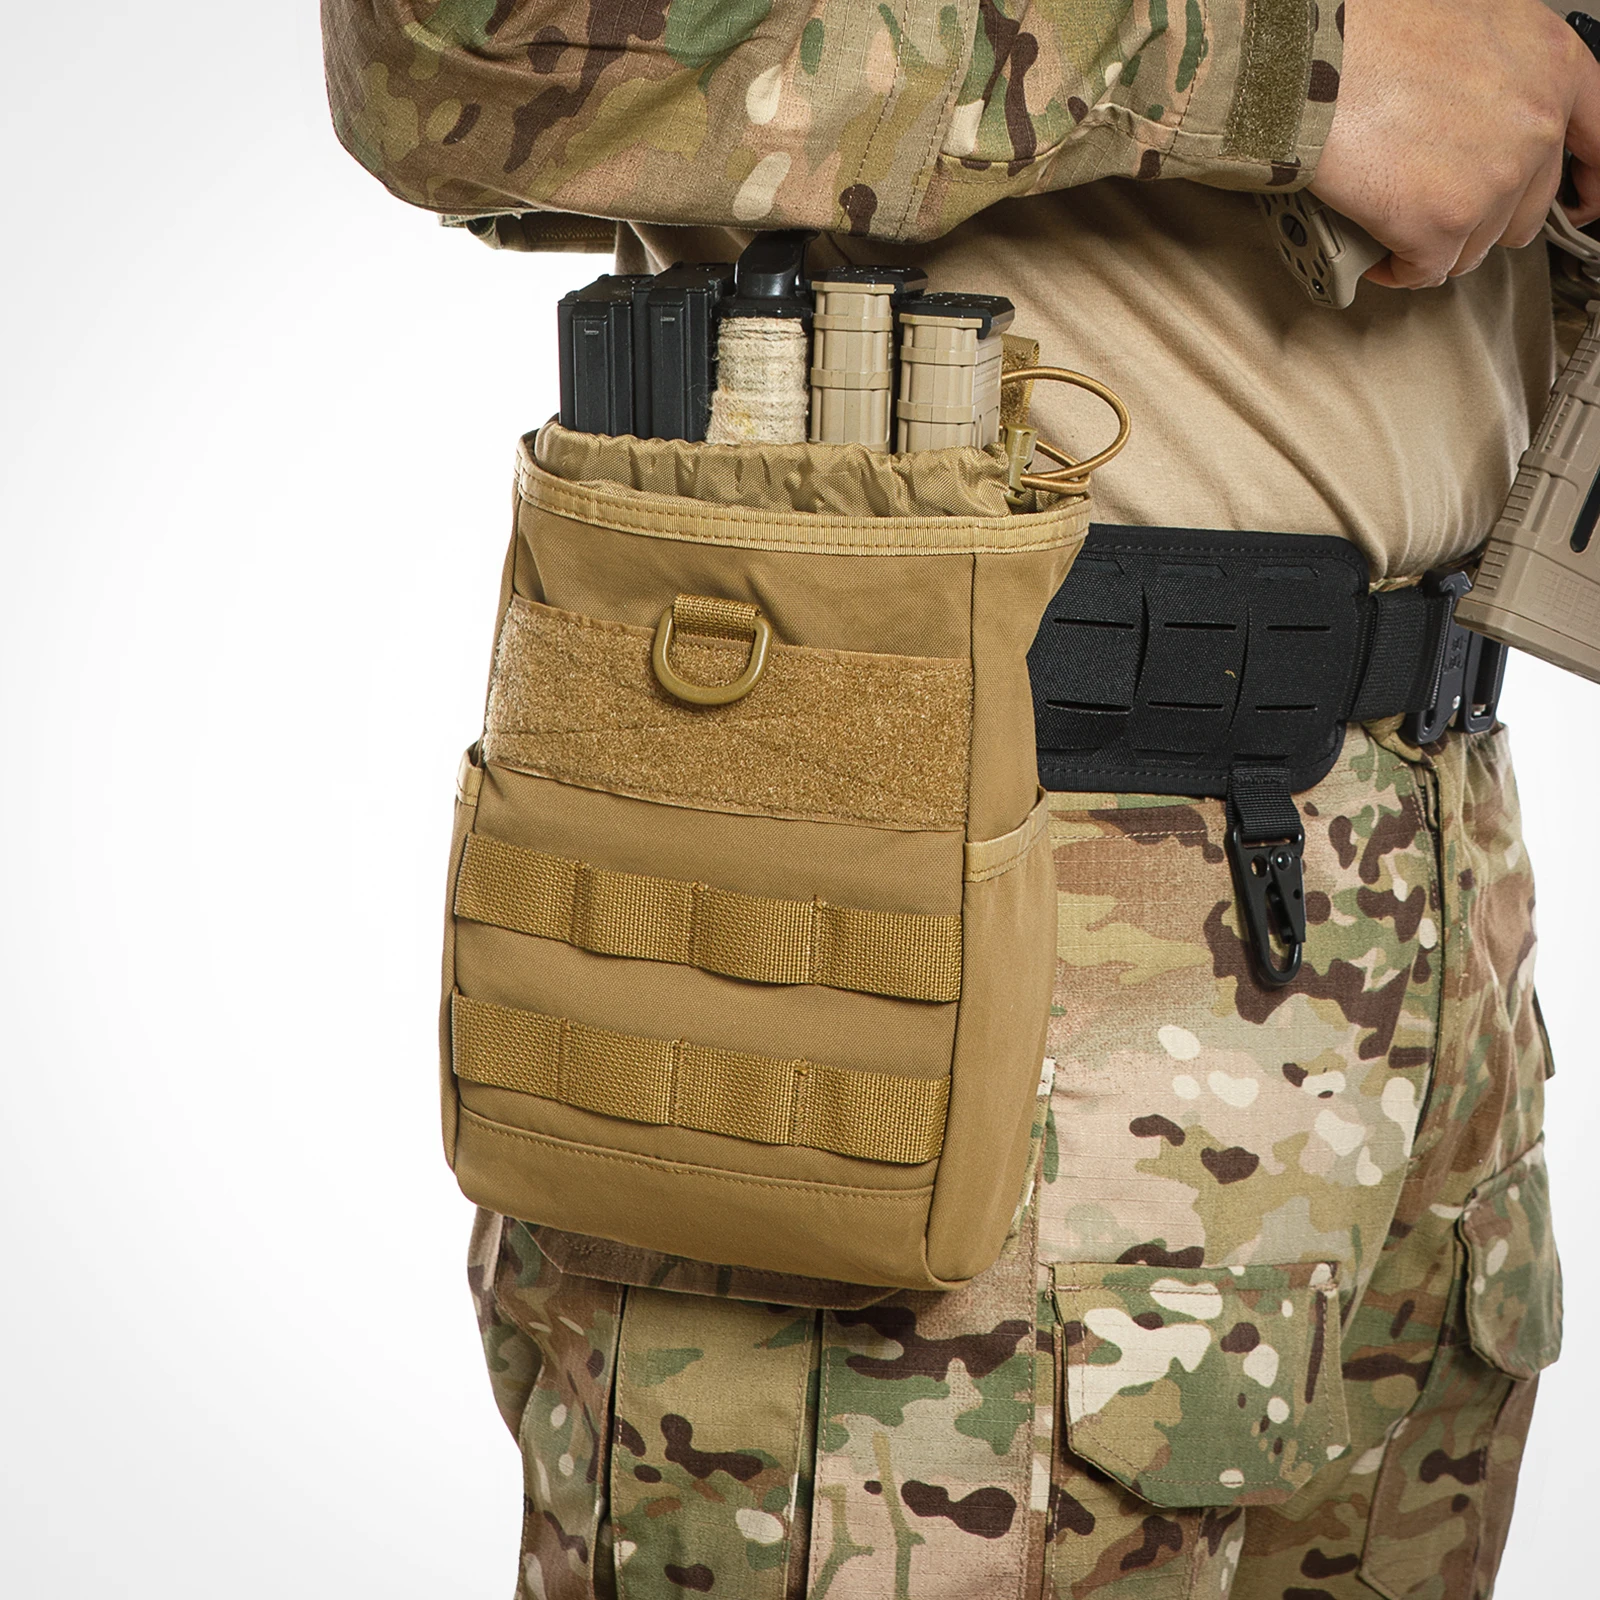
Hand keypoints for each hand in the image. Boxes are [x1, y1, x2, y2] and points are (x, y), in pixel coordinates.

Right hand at [1310, 0, 1599, 288]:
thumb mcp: (1468, 21)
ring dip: (1438, 245)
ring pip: (1476, 245)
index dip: (1588, 184)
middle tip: (1447, 211)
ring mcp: (1492, 180)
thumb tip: (1483, 113)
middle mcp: (1535, 123)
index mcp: (1552, 64)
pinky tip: (1380, 252)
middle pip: (1528, 210)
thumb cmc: (1369, 31)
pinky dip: (1400, 268)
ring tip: (1400, 224)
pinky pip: (1427, 271)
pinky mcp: (1440, 225)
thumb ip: (1498, 71)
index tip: (1577, 204)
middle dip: (1485, 219)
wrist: (1310, 59)